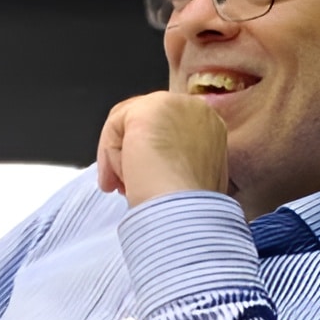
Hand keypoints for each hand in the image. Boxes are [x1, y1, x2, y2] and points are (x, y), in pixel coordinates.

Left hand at [95, 91, 229, 208]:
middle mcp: (196, 108)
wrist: (185, 214)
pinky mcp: (148, 109)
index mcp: (209, 125)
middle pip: (144, 121)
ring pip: (127, 124)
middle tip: (118, 186)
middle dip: (126, 153)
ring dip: (117, 158)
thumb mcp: (186, 175)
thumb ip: (172, 157)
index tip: (135, 181)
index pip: (165, 128)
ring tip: (122, 188)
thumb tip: (144, 159)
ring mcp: (173, 105)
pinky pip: (115, 126)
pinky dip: (110, 155)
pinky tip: (121, 179)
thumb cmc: (187, 207)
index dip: (146, 153)